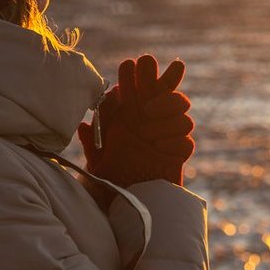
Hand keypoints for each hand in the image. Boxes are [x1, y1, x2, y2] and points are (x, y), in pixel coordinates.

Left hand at [78, 55, 194, 190]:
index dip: (141, 73)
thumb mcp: (96, 162)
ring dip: (166, 117)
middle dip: (167, 80)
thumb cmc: (110, 180)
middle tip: (151, 83)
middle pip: (170, 92)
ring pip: (183, 114)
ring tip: (145, 132)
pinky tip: (157, 147)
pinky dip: (173, 141)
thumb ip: (93, 144)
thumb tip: (84, 125)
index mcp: (133, 116)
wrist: (130, 206)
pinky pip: (185, 142)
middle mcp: (153, 123)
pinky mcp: (178, 156)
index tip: (134, 63)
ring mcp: (169, 138)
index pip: (143, 87)